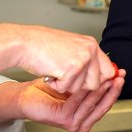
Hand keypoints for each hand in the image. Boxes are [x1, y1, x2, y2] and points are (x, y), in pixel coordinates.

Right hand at [0, 23, 114, 93]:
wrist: (24, 43)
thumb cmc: (41, 45)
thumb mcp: (70, 47)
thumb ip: (85, 59)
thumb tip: (100, 75)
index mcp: (90, 44)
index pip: (108, 70)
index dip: (100, 81)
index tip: (92, 87)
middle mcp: (89, 50)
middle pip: (97, 83)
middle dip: (81, 86)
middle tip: (65, 77)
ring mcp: (82, 59)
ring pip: (82, 88)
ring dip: (67, 85)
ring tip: (56, 71)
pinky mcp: (71, 69)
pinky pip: (67, 89)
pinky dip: (56, 85)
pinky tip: (50, 73)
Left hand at [19, 73, 124, 131]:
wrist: (27, 95)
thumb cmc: (49, 89)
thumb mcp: (75, 83)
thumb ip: (90, 81)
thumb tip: (111, 70)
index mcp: (86, 114)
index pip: (106, 102)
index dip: (115, 89)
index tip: (121, 76)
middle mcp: (81, 121)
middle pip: (102, 106)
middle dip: (112, 91)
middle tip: (119, 78)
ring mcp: (72, 122)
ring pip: (91, 105)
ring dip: (101, 92)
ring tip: (107, 79)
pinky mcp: (63, 119)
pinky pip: (77, 104)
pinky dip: (83, 94)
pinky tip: (87, 84)